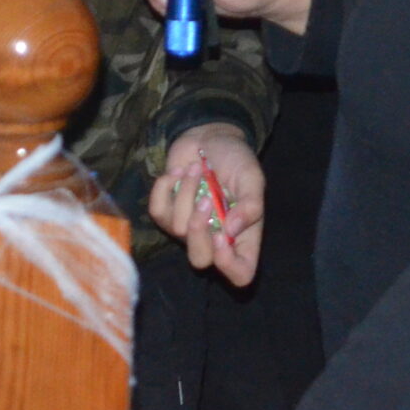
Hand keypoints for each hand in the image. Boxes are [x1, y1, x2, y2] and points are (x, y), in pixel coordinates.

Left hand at [149, 124, 263, 286]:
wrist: (210, 137)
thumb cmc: (236, 159)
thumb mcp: (252, 177)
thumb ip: (251, 205)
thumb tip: (231, 230)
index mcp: (242, 236)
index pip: (240, 273)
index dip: (229, 264)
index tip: (222, 234)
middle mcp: (214, 238)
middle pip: (199, 261)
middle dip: (197, 230)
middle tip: (207, 198)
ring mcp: (187, 228)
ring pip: (177, 228)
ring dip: (187, 192)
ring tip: (197, 169)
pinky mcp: (166, 212)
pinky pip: (157, 211)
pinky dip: (166, 186)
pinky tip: (178, 171)